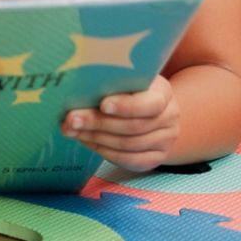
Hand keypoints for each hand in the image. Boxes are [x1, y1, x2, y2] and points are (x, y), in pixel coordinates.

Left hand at [62, 75, 179, 172]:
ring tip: (72, 130)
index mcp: (163, 93)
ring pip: (129, 145)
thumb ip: (109, 83)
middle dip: (98, 123)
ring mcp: (165, 140)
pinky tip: (87, 142)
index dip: (126, 106)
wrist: (152, 112)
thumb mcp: (125, 80)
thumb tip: (76, 89)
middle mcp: (169, 117)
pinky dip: (105, 152)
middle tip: (71, 119)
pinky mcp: (157, 157)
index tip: (102, 104)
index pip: (150, 104)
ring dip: (96, 138)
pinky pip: (130, 160)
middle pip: (133, 126)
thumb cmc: (130, 90)